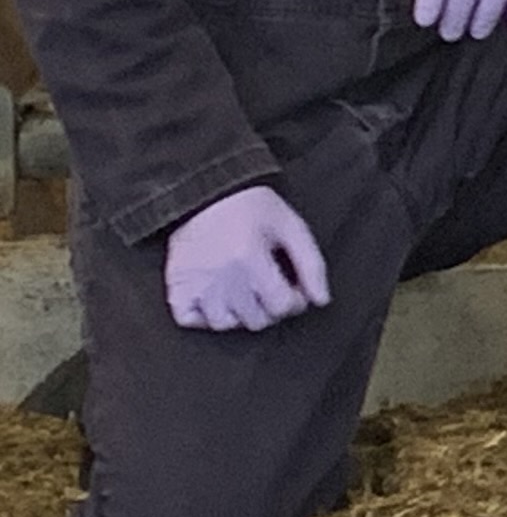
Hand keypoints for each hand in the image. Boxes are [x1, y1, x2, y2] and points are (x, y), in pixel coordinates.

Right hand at [161, 185, 328, 331]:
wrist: (207, 192)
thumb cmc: (253, 207)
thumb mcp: (291, 227)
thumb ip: (311, 264)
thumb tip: (321, 300)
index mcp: (250, 259)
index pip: (281, 306)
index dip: (295, 301)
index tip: (293, 288)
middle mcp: (221, 276)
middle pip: (256, 320)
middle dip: (271, 308)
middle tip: (271, 289)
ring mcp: (195, 282)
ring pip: (224, 324)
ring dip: (240, 315)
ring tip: (246, 295)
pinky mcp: (176, 284)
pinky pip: (187, 318)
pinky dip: (203, 317)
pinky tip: (217, 300)